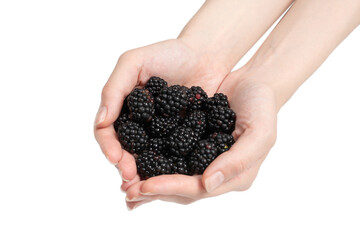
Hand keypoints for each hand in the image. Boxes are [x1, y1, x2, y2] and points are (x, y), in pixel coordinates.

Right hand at [94, 39, 228, 182]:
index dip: (109, 147)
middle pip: (128, 151)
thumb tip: (102, 121)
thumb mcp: (135, 62)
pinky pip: (176, 157)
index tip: (116, 158)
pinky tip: (173, 180)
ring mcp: (163, 134)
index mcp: (124, 109)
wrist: (206, 55)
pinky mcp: (185, 139)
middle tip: (131, 181)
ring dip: (146, 175)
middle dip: (127, 167)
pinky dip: (171, 169)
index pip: (108, 132)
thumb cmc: (169, 54)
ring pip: (150, 159)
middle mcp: (141, 125)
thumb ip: (114, 88)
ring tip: (147, 188)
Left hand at [124, 69, 277, 208]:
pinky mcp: (192, 143)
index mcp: (234, 176)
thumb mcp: (260, 133)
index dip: (172, 187)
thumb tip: (208, 184)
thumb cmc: (262, 107)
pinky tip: (133, 157)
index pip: (198, 188)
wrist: (254, 83)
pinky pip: (169, 154)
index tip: (146, 185)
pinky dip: (152, 158)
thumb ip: (237, 161)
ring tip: (124, 181)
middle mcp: (216, 173)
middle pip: (181, 188)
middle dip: (154, 189)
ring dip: (149, 179)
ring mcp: (203, 159)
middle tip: (127, 191)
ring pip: (172, 175)